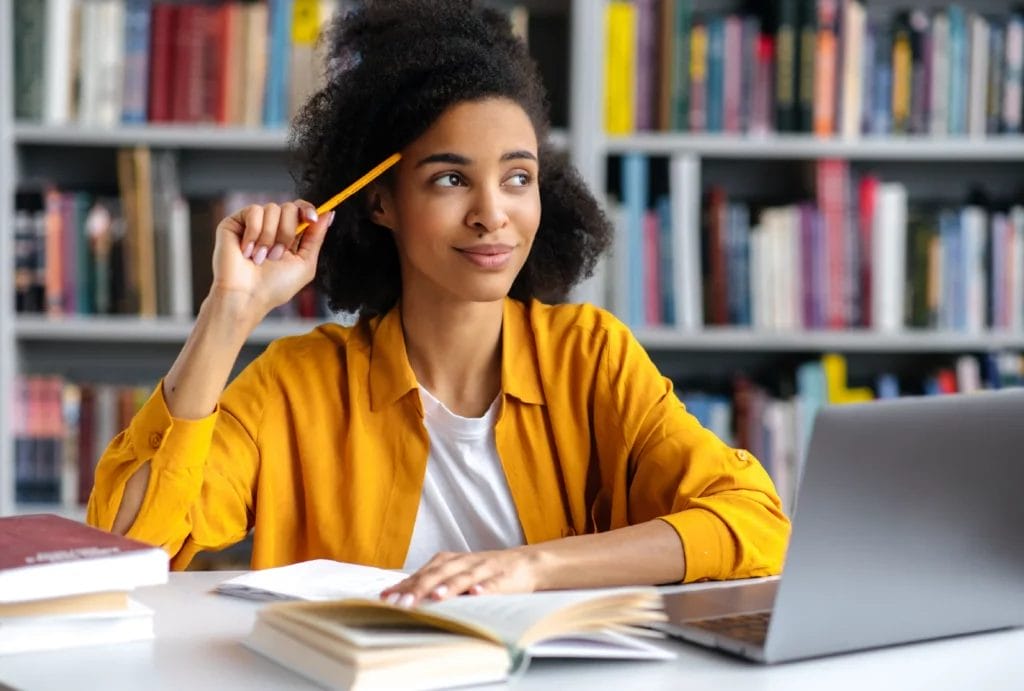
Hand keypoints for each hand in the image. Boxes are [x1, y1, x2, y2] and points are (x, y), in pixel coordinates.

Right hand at [209, 200, 333, 317]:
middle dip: (287, 232)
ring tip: (260, 258)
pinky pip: (254, 211)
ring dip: (270, 237)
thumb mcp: (305, 263)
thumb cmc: (275, 287)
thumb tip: (328, 213)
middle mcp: (272, 227)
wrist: (246, 297)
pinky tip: (247, 251)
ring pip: (272, 208)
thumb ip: (316, 237)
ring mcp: (253, 224)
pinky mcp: (235, 223)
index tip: (311, 219)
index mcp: (289, 236)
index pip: (301, 209)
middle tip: (276, 255)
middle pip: (289, 207)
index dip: (308, 209)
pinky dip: (254, 233)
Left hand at [380, 548, 543, 607]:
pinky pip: (494, 584)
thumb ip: (433, 580)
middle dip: (419, 588)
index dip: (405, 585)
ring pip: (464, 577)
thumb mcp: (458, 572)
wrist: (526, 563)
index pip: (423, 573)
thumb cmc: (486, 571)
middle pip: (439, 574)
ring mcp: (485, 570)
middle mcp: (465, 562)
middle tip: (402, 603)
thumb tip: (401, 594)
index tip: (385, 598)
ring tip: (434, 598)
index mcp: (451, 561)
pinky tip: (477, 594)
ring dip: (449, 587)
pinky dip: (486, 588)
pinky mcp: (505, 579)